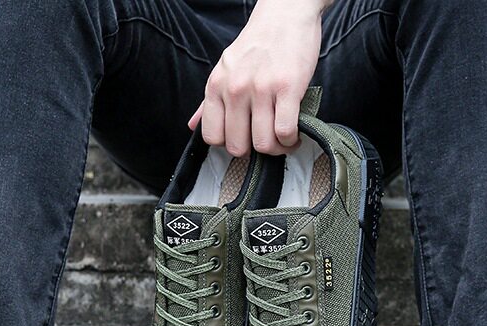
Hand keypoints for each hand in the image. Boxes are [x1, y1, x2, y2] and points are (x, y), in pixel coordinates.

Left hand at [188, 0, 326, 155]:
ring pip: (263, 143)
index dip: (230, 144)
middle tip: (265, 140)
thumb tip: (193, 126)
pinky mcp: (287, 88)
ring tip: (282, 139)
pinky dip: (290, 140)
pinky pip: (284, 131)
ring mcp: (261, 89)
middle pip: (238, 147)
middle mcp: (235, 88)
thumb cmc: (257, 44)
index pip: (212, 137)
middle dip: (254, 151)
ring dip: (276, 148)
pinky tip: (293, 133)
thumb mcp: (225, 70)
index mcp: (217, 86)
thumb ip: (209, 102)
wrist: (285, 13)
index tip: (244, 138)